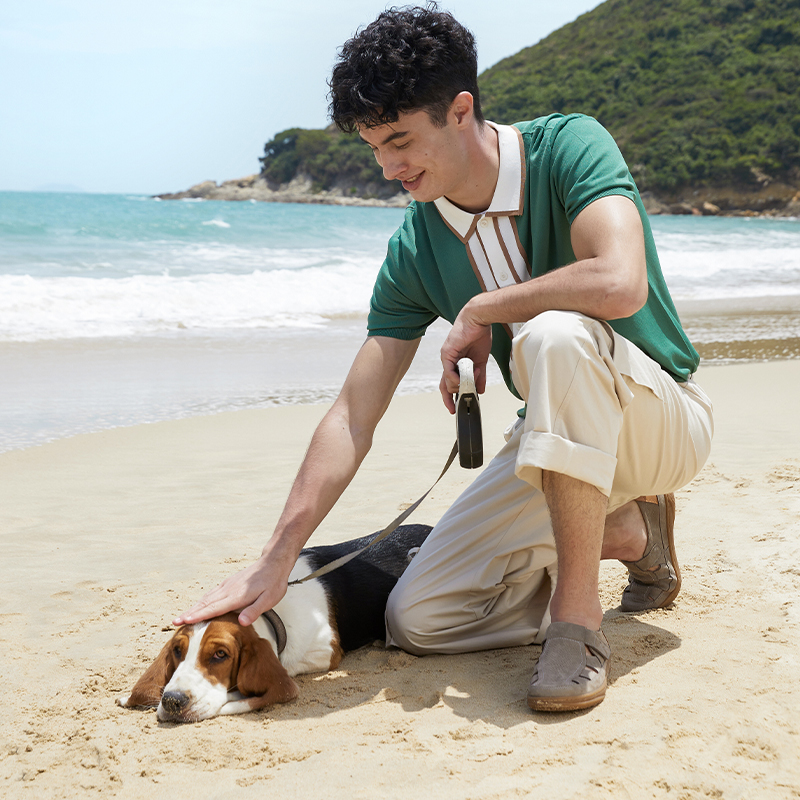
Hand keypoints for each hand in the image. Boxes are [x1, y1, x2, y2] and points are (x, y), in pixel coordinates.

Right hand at [173, 548, 293, 627]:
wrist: (274, 562)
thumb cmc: (273, 582)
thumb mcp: (269, 599)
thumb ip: (255, 610)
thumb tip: (241, 621)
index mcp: (237, 596)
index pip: (214, 608)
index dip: (198, 616)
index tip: (183, 622)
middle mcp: (229, 590)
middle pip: (205, 603)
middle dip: (190, 613)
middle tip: (174, 622)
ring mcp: (228, 585)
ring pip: (207, 598)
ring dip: (194, 607)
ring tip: (182, 617)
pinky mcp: (229, 583)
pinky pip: (212, 593)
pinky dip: (202, 601)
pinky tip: (199, 605)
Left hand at [439, 303, 491, 413]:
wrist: (478, 319)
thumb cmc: (479, 335)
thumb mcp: (481, 360)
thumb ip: (479, 376)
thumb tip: (480, 390)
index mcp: (456, 362)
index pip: (450, 383)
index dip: (452, 396)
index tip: (455, 408)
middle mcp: (448, 361)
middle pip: (444, 385)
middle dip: (449, 399)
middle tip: (456, 408)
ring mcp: (446, 357)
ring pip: (447, 381)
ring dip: (461, 385)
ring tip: (472, 381)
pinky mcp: (447, 353)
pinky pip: (448, 371)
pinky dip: (456, 378)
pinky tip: (463, 380)